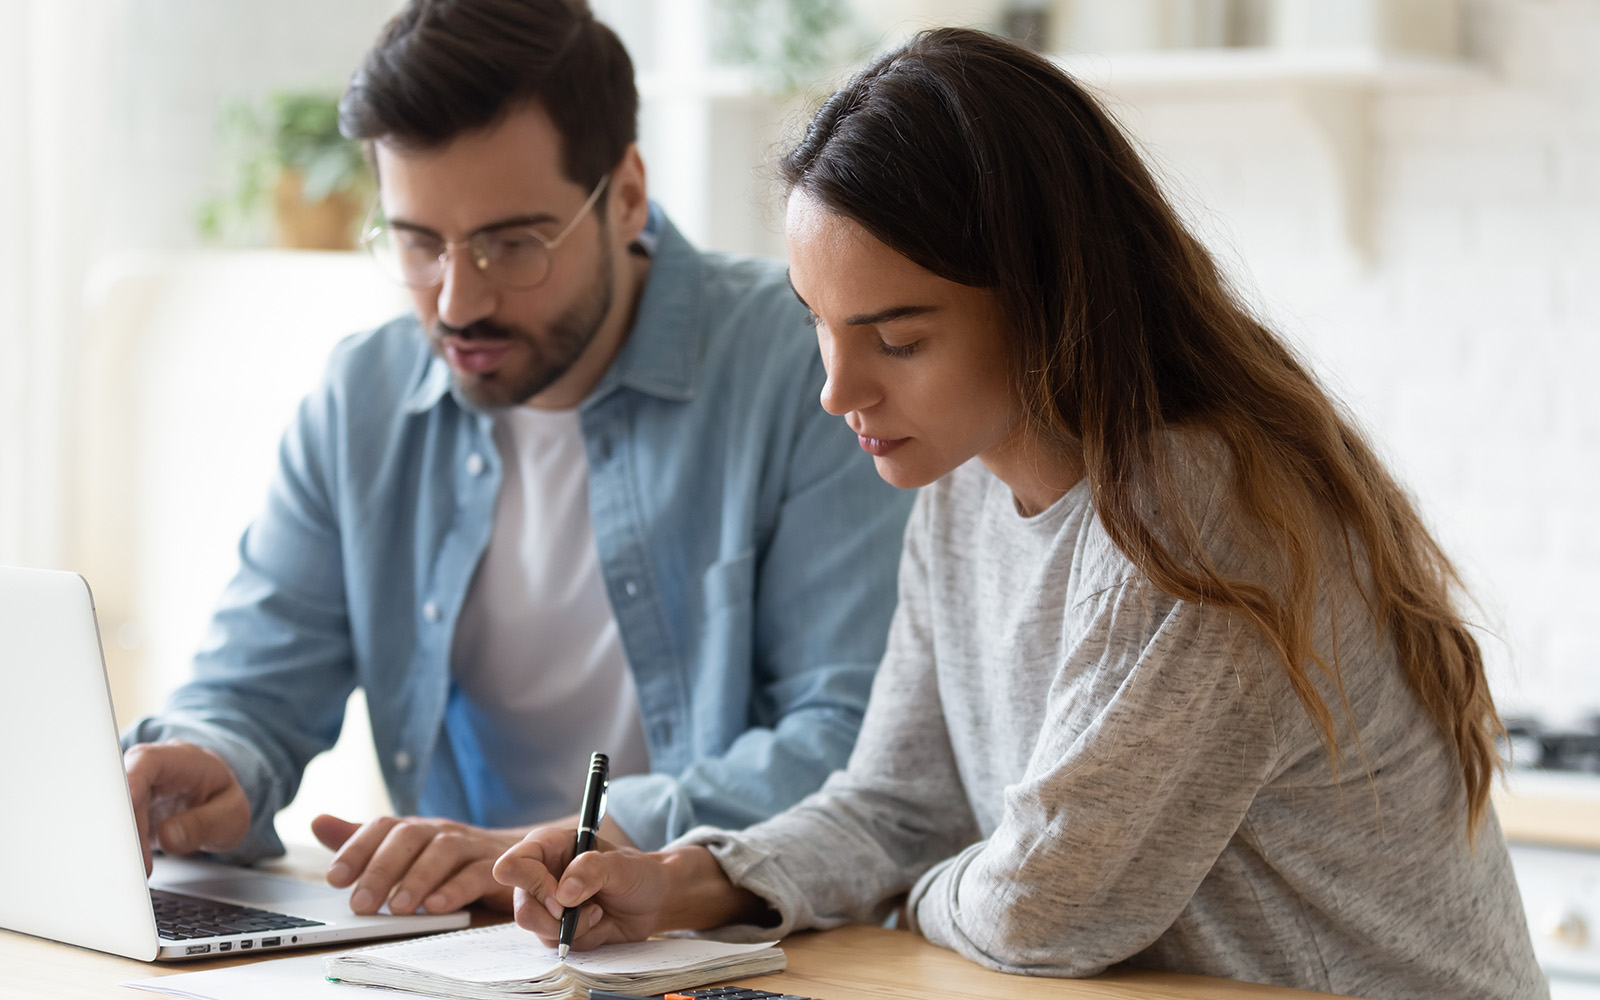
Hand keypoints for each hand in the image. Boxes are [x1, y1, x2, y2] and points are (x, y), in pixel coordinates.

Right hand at [123, 740, 250, 875]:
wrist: (217, 807)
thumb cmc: (223, 803)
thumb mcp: (231, 815)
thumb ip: (205, 824)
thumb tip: (168, 836)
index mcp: (181, 760)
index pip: (148, 761)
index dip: (131, 781)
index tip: (124, 808)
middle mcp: (150, 771)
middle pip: (122, 790)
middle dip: (123, 825)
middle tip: (130, 860)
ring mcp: (134, 792)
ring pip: (113, 812)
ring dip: (117, 842)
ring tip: (130, 871)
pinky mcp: (125, 815)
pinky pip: (114, 829)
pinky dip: (116, 849)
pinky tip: (123, 869)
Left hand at [312, 814, 526, 913]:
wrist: (515, 858)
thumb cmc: (451, 859)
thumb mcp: (405, 850)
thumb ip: (362, 839)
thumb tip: (317, 821)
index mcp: (416, 828)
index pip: (383, 827)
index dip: (357, 849)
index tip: (335, 878)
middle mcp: (441, 831)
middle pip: (409, 838)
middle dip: (382, 870)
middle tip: (361, 903)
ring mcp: (471, 846)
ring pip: (444, 852)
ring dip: (418, 879)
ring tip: (398, 908)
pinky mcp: (496, 867)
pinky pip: (477, 873)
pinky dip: (456, 889)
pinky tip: (437, 907)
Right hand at [492, 826, 675, 948]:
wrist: (653, 900)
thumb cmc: (636, 873)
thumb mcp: (621, 865)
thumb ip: (591, 870)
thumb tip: (562, 896)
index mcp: (547, 847)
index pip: (512, 866)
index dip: (532, 884)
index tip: (562, 897)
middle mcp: (540, 875)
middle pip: (522, 908)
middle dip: (555, 918)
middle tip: (588, 909)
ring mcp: (545, 904)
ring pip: (538, 930)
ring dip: (575, 928)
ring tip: (599, 911)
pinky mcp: (555, 928)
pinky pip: (556, 944)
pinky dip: (582, 938)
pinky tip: (599, 921)